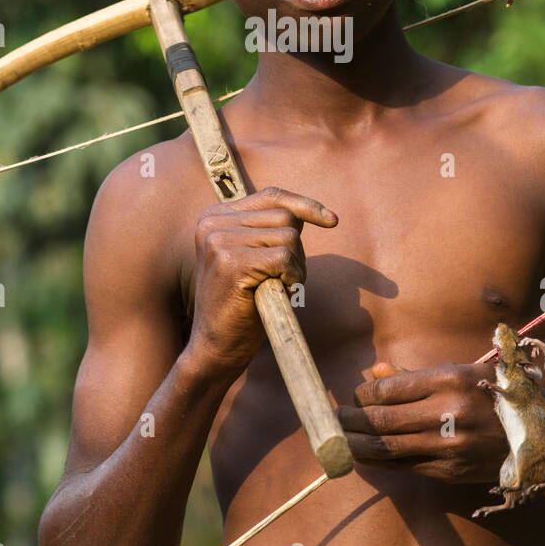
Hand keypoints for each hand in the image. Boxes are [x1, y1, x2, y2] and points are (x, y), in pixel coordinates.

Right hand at [185, 186, 337, 380]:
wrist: (215, 348)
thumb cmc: (240, 306)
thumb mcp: (251, 258)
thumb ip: (269, 231)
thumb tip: (310, 211)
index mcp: (213, 217)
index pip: (271, 196)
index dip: (305, 205)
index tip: (332, 220)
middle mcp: (212, 223)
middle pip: (284, 217)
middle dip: (298, 250)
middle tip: (286, 280)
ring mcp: (219, 241)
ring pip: (288, 237)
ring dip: (296, 267)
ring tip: (278, 289)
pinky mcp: (230, 262)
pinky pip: (284, 258)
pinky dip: (293, 277)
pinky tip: (280, 293)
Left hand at [337, 360, 507, 482]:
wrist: (538, 433)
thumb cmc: (494, 394)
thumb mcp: (460, 372)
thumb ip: (414, 377)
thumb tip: (375, 372)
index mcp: (448, 380)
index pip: (388, 390)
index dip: (363, 394)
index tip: (354, 396)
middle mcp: (447, 412)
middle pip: (382, 420)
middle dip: (351, 421)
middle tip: (334, 420)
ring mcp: (448, 445)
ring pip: (387, 448)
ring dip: (357, 445)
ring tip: (339, 440)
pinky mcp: (450, 471)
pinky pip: (404, 467)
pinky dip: (379, 462)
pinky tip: (364, 457)